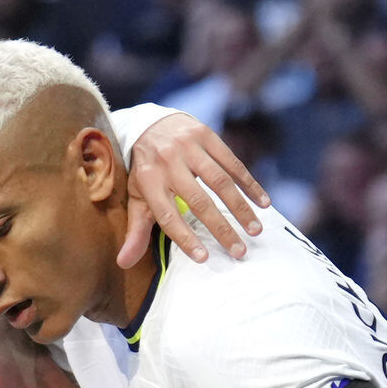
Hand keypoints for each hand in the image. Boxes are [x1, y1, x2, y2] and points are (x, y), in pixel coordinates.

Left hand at [121, 111, 270, 269]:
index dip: (185, 238)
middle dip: (221, 228)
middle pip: (198, 201)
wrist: (153, 123)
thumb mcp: (137, 197)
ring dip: (240, 207)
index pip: (167, 215)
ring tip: (255, 230)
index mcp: (148, 181)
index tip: (204, 258)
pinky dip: (249, 183)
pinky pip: (232, 162)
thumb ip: (135, 231)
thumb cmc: (146, 170)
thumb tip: (123, 264)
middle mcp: (168, 162)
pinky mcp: (206, 135)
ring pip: (219, 181)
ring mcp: (188, 147)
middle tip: (239, 251)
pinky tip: (263, 202)